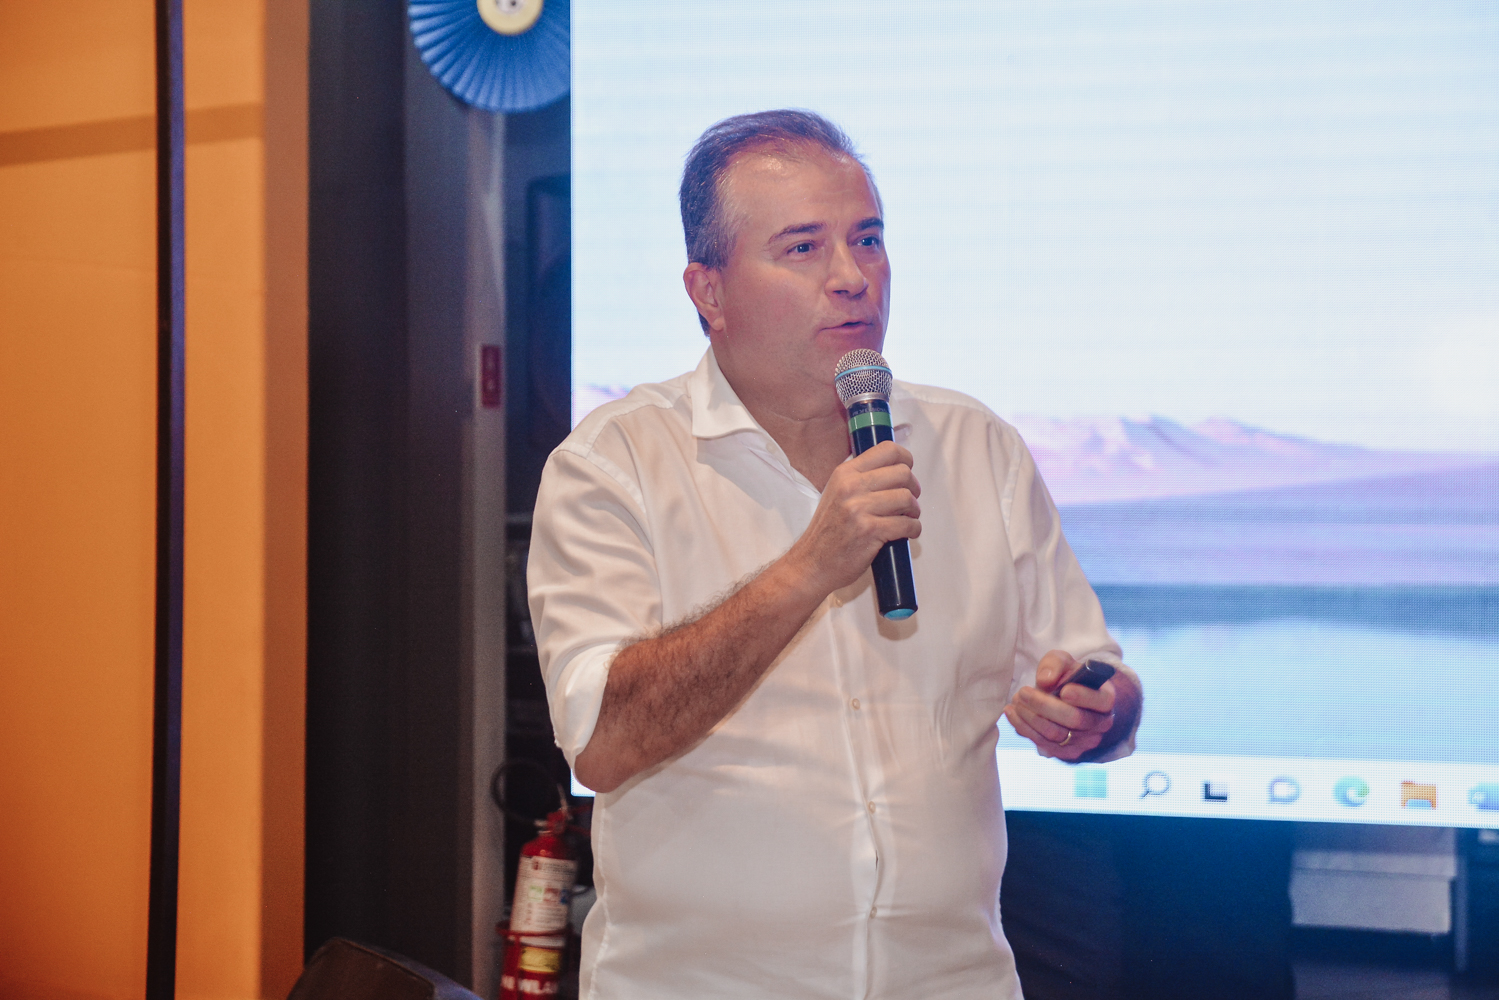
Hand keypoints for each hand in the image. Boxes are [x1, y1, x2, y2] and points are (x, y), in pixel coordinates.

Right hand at [785, 440, 920, 597]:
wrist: (812, 563)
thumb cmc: (827, 532)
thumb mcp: (836, 493)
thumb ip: (860, 478)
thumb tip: (893, 469)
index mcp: (845, 473)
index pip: (887, 450)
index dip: (905, 458)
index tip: (908, 469)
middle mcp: (851, 486)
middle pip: (902, 473)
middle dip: (913, 488)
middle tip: (909, 501)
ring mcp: (860, 508)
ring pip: (907, 498)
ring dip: (914, 511)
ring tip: (907, 518)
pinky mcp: (870, 530)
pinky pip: (907, 524)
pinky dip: (913, 529)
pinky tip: (907, 532)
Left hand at [1004, 650, 1117, 761]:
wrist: (1065, 699)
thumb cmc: (1067, 678)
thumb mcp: (1063, 662)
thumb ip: (1055, 664)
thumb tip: (1044, 681)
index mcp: (1105, 698)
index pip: (1101, 701)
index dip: (1084, 697)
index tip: (1064, 690)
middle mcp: (1100, 724)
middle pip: (1074, 720)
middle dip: (1044, 705)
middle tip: (1023, 692)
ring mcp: (1084, 742)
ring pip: (1056, 734)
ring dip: (1030, 717)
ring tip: (1015, 701)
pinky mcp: (1066, 752)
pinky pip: (1044, 744)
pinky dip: (1024, 728)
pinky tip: (1012, 713)